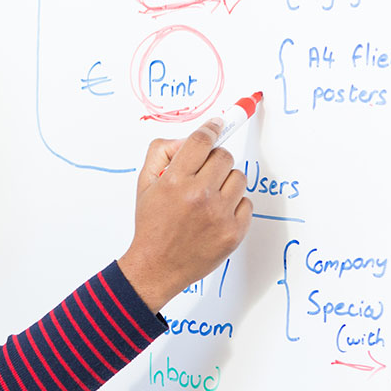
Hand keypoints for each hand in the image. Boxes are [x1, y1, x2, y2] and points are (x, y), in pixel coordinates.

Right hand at [118, 117, 252, 312]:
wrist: (157, 266)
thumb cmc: (152, 225)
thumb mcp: (144, 185)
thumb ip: (162, 153)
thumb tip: (188, 140)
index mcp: (175, 181)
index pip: (202, 141)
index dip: (212, 128)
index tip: (218, 124)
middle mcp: (199, 195)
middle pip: (224, 156)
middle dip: (214, 161)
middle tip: (203, 175)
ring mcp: (219, 214)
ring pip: (239, 177)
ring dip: (225, 183)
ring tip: (208, 198)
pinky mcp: (234, 231)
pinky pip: (246, 202)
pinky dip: (234, 206)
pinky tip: (216, 215)